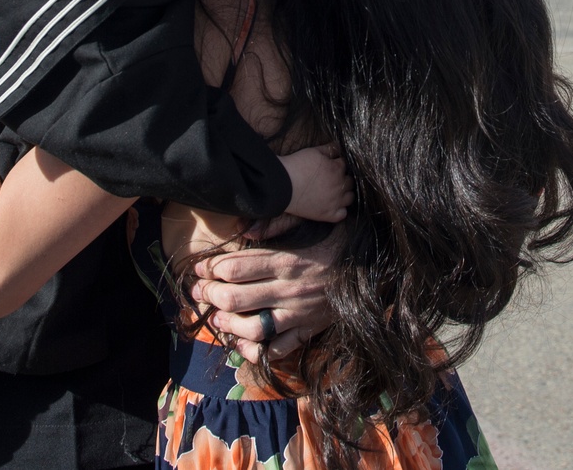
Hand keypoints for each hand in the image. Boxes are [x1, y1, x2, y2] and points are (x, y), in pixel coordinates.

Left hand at [189, 231, 339, 362]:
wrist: (374, 266)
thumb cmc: (338, 237)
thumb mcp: (309, 220)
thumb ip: (276, 223)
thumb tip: (246, 230)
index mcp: (285, 260)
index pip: (236, 267)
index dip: (211, 268)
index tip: (199, 267)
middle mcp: (288, 289)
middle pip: (237, 297)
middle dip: (211, 295)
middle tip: (198, 292)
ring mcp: (298, 312)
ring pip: (254, 327)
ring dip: (229, 325)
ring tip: (216, 319)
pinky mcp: (310, 328)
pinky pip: (281, 347)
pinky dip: (260, 350)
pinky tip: (244, 345)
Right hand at [279, 145, 352, 222]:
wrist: (282, 185)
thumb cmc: (296, 166)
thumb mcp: (313, 152)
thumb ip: (328, 149)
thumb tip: (338, 147)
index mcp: (336, 169)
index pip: (344, 165)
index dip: (337, 164)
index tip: (331, 165)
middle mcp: (339, 186)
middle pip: (350, 181)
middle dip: (343, 178)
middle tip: (332, 177)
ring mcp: (335, 202)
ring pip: (350, 197)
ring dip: (345, 193)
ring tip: (334, 191)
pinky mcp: (328, 214)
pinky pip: (343, 214)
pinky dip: (340, 209)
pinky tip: (334, 204)